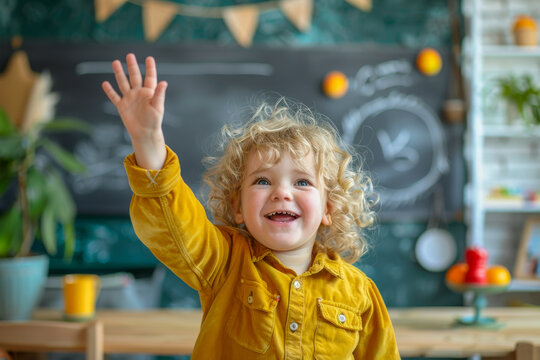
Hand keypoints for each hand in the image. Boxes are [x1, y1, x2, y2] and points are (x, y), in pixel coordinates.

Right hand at [102, 53, 167, 168]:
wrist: (145, 134)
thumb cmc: (154, 121)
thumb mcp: (158, 107)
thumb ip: (159, 94)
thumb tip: (164, 82)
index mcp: (149, 92)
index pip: (150, 77)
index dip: (150, 68)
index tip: (149, 58)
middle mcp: (139, 93)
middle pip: (134, 76)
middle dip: (132, 66)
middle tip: (129, 55)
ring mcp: (129, 99)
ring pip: (123, 83)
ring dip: (119, 73)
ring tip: (115, 62)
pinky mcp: (122, 106)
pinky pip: (114, 97)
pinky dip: (109, 91)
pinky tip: (105, 83)